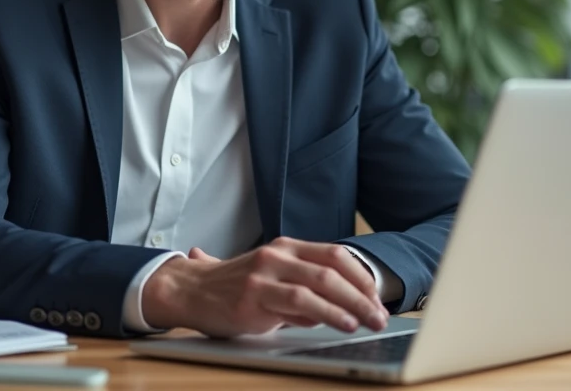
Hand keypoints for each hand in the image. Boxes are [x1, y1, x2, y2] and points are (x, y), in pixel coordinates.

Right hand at [141, 237, 388, 337]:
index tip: (378, 299)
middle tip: (381, 315)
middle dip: (364, 294)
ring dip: (352, 305)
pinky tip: (342, 323)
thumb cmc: (234, 288)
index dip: (362, 277)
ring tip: (369, 322)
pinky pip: (299, 301)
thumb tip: (342, 307)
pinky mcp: (254, 295)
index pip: (336, 255)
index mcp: (287, 248)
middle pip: (334, 269)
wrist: (190, 290)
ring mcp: (265, 273)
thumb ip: (305, 291)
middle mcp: (278, 255)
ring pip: (321, 283)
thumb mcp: (274, 281)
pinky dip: (327, 312)